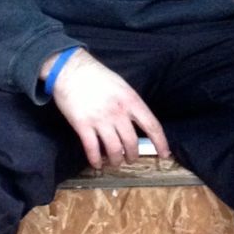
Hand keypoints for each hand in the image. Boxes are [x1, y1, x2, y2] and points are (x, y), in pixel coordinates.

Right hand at [43, 49, 169, 169]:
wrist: (69, 69)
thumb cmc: (96, 76)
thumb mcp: (121, 85)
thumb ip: (130, 103)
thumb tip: (138, 121)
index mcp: (131, 100)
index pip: (152, 125)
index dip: (161, 142)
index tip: (164, 154)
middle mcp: (118, 112)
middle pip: (132, 142)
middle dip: (133, 155)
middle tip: (131, 159)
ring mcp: (100, 119)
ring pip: (114, 149)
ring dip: (116, 160)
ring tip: (115, 162)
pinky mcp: (83, 125)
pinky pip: (92, 149)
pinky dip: (95, 160)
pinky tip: (96, 164)